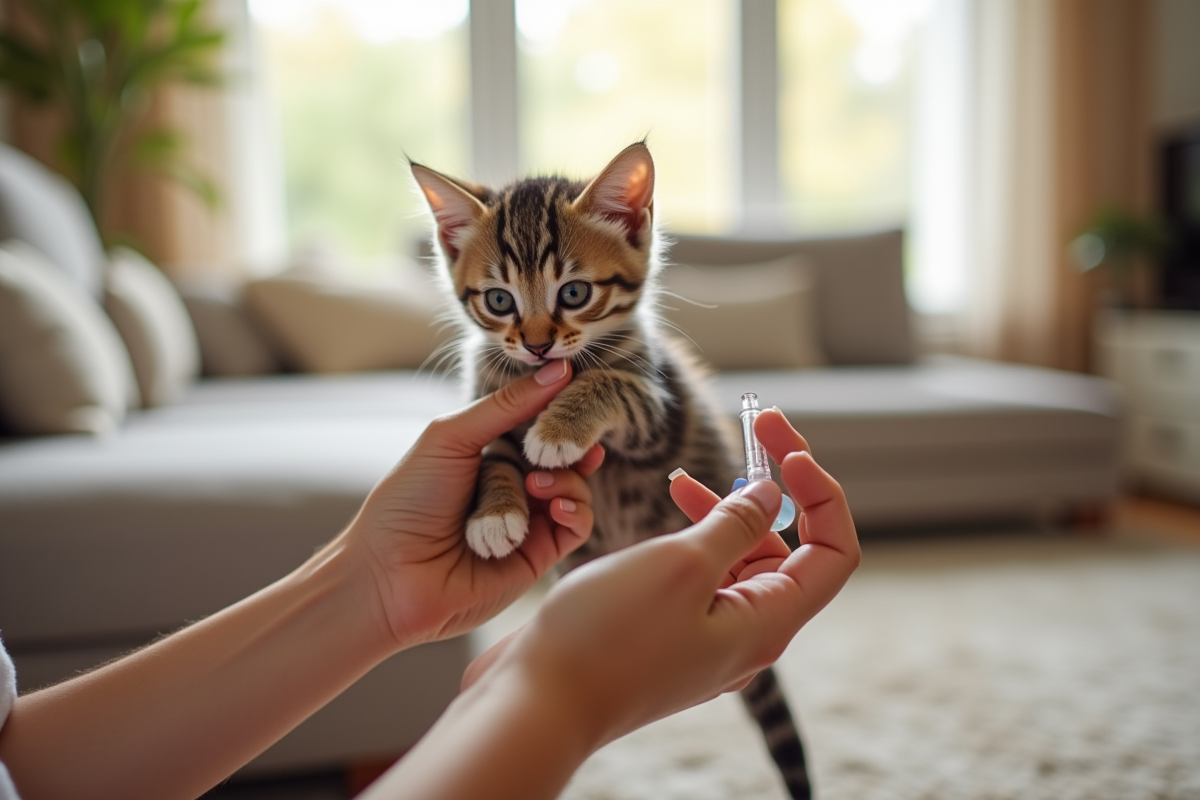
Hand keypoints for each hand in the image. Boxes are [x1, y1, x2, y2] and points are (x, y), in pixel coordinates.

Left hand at [344, 360, 603, 650]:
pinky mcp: (539, 554)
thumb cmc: (408, 501)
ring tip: (536, 487)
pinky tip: (557, 507)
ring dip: (564, 481)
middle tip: (571, 440)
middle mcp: (512, 482)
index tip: (581, 390)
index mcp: (488, 450)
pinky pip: (577, 526)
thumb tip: (559, 369)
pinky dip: (576, 511)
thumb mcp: (452, 437)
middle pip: (563, 452)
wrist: (389, 577)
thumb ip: (506, 405)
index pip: (538, 420)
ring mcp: (529, 518)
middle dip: (568, 444)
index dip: (560, 407)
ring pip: (575, 487)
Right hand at [463, 408, 859, 749]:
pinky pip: (700, 577)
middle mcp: (746, 633)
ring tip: (685, 479)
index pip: (834, 553)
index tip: (788, 451)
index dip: (823, 495)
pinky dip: (693, 538)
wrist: (536, 702)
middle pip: (790, 550)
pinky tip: (667, 513)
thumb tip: (772, 495)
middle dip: (776, 487)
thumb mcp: (683, 565)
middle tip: (757, 428)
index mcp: (767, 622)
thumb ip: (736, 525)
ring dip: (727, 511)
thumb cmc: (608, 638)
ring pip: (739, 560)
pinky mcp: (667, 633)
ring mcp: (706, 636)